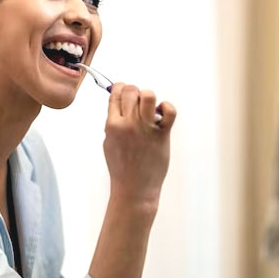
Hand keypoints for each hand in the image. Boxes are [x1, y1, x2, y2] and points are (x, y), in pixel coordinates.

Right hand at [103, 83, 176, 214]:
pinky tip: (163, 114)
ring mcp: (146, 129)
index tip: (124, 91)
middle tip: (138, 103)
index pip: (116, 93)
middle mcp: (128, 124)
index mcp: (112, 125)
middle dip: (135, 92)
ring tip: (150, 109)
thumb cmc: (122, 167)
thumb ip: (113, 122)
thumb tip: (119, 103)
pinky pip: (169, 111)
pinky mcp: (162, 135)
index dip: (121, 88)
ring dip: (149, 98)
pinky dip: (167, 107)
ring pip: (148, 95)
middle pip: (131, 90)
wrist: (134, 189)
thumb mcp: (109, 142)